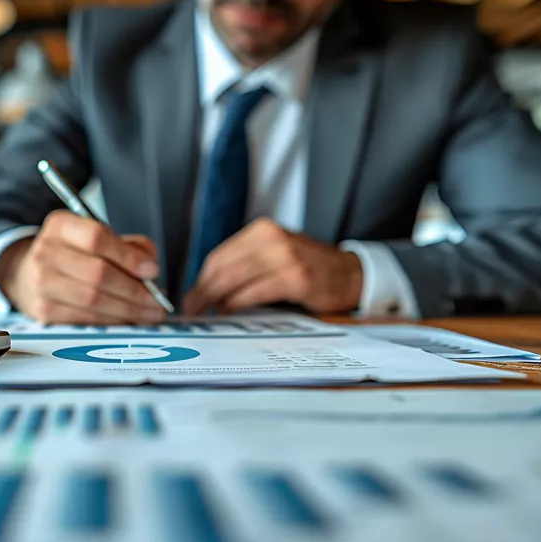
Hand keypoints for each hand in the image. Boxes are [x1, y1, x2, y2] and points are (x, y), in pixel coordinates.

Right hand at [0, 210, 166, 324]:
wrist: (28, 273)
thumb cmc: (72, 254)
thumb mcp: (95, 236)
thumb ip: (128, 245)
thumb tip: (150, 267)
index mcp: (61, 225)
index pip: (96, 238)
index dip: (128, 257)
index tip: (152, 271)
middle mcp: (45, 252)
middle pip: (97, 274)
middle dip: (135, 291)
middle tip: (157, 301)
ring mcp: (41, 283)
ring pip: (93, 301)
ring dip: (128, 311)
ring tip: (149, 313)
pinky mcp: (43, 310)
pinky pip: (86, 319)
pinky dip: (112, 322)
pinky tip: (128, 320)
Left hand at [183, 218, 362, 314]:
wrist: (350, 273)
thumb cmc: (308, 267)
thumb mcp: (274, 254)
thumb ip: (245, 265)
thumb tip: (207, 287)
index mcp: (262, 230)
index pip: (219, 255)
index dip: (200, 278)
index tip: (190, 295)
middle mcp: (272, 239)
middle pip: (222, 267)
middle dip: (202, 290)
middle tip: (191, 308)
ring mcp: (285, 257)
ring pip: (234, 279)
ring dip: (215, 298)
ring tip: (206, 311)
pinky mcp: (296, 278)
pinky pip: (255, 292)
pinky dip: (237, 302)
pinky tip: (229, 309)